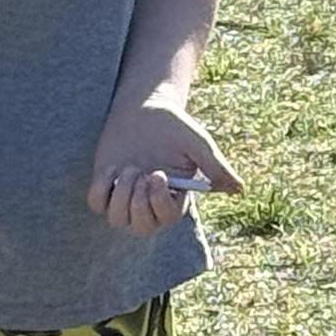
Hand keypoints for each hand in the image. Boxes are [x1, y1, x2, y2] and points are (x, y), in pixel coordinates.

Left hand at [85, 95, 240, 236]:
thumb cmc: (174, 127)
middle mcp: (150, 203)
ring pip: (117, 219)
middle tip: (140, 172)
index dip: (159, 201)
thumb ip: (216, 167)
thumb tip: (239, 190)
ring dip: (120, 194)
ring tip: (128, 168)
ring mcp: (126, 196)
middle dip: (138, 203)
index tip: (158, 173)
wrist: (144, 107)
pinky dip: (101, 188)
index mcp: (175, 197)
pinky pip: (96, 204)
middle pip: (142, 228)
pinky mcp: (105, 186)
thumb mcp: (198, 144)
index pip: (167, 218)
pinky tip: (111, 167)